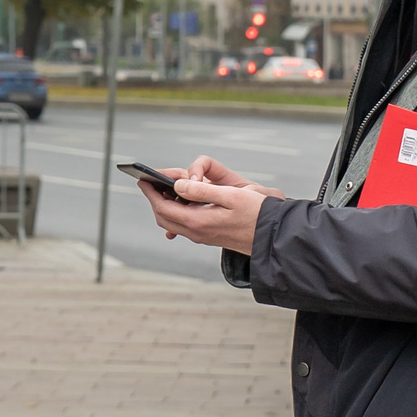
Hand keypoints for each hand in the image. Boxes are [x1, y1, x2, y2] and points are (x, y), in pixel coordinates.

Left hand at [130, 154, 283, 253]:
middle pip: (164, 217)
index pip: (164, 208)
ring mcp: (203, 236)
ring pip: (173, 223)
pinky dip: (177, 212)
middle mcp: (197, 232)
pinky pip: (185, 225)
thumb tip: (177, 187)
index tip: (143, 180)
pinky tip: (183, 202)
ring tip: (164, 189)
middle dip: (155, 199)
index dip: (151, 193)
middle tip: (150, 183)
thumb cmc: (257, 213)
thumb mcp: (231, 195)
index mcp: (199, 222)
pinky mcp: (210, 237)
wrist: (274, 235)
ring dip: (165, 206)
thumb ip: (202, 191)